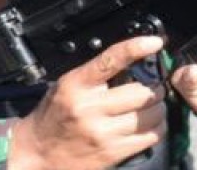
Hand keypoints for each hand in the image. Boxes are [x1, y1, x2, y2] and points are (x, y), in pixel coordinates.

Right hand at [9, 36, 165, 169]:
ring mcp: (103, 133)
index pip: (111, 60)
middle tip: (155, 87)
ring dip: (159, 108)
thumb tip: (136, 61)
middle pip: (143, 92)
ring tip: (152, 106)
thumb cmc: (54, 116)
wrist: (37, 153)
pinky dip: (157, 128)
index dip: (136, 48)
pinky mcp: (113, 153)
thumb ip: (97, 73)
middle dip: (156, 87)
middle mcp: (90, 109)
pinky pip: (151, 136)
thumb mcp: (68, 85)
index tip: (154, 42)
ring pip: (152, 115)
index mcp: (77, 85)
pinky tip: (149, 124)